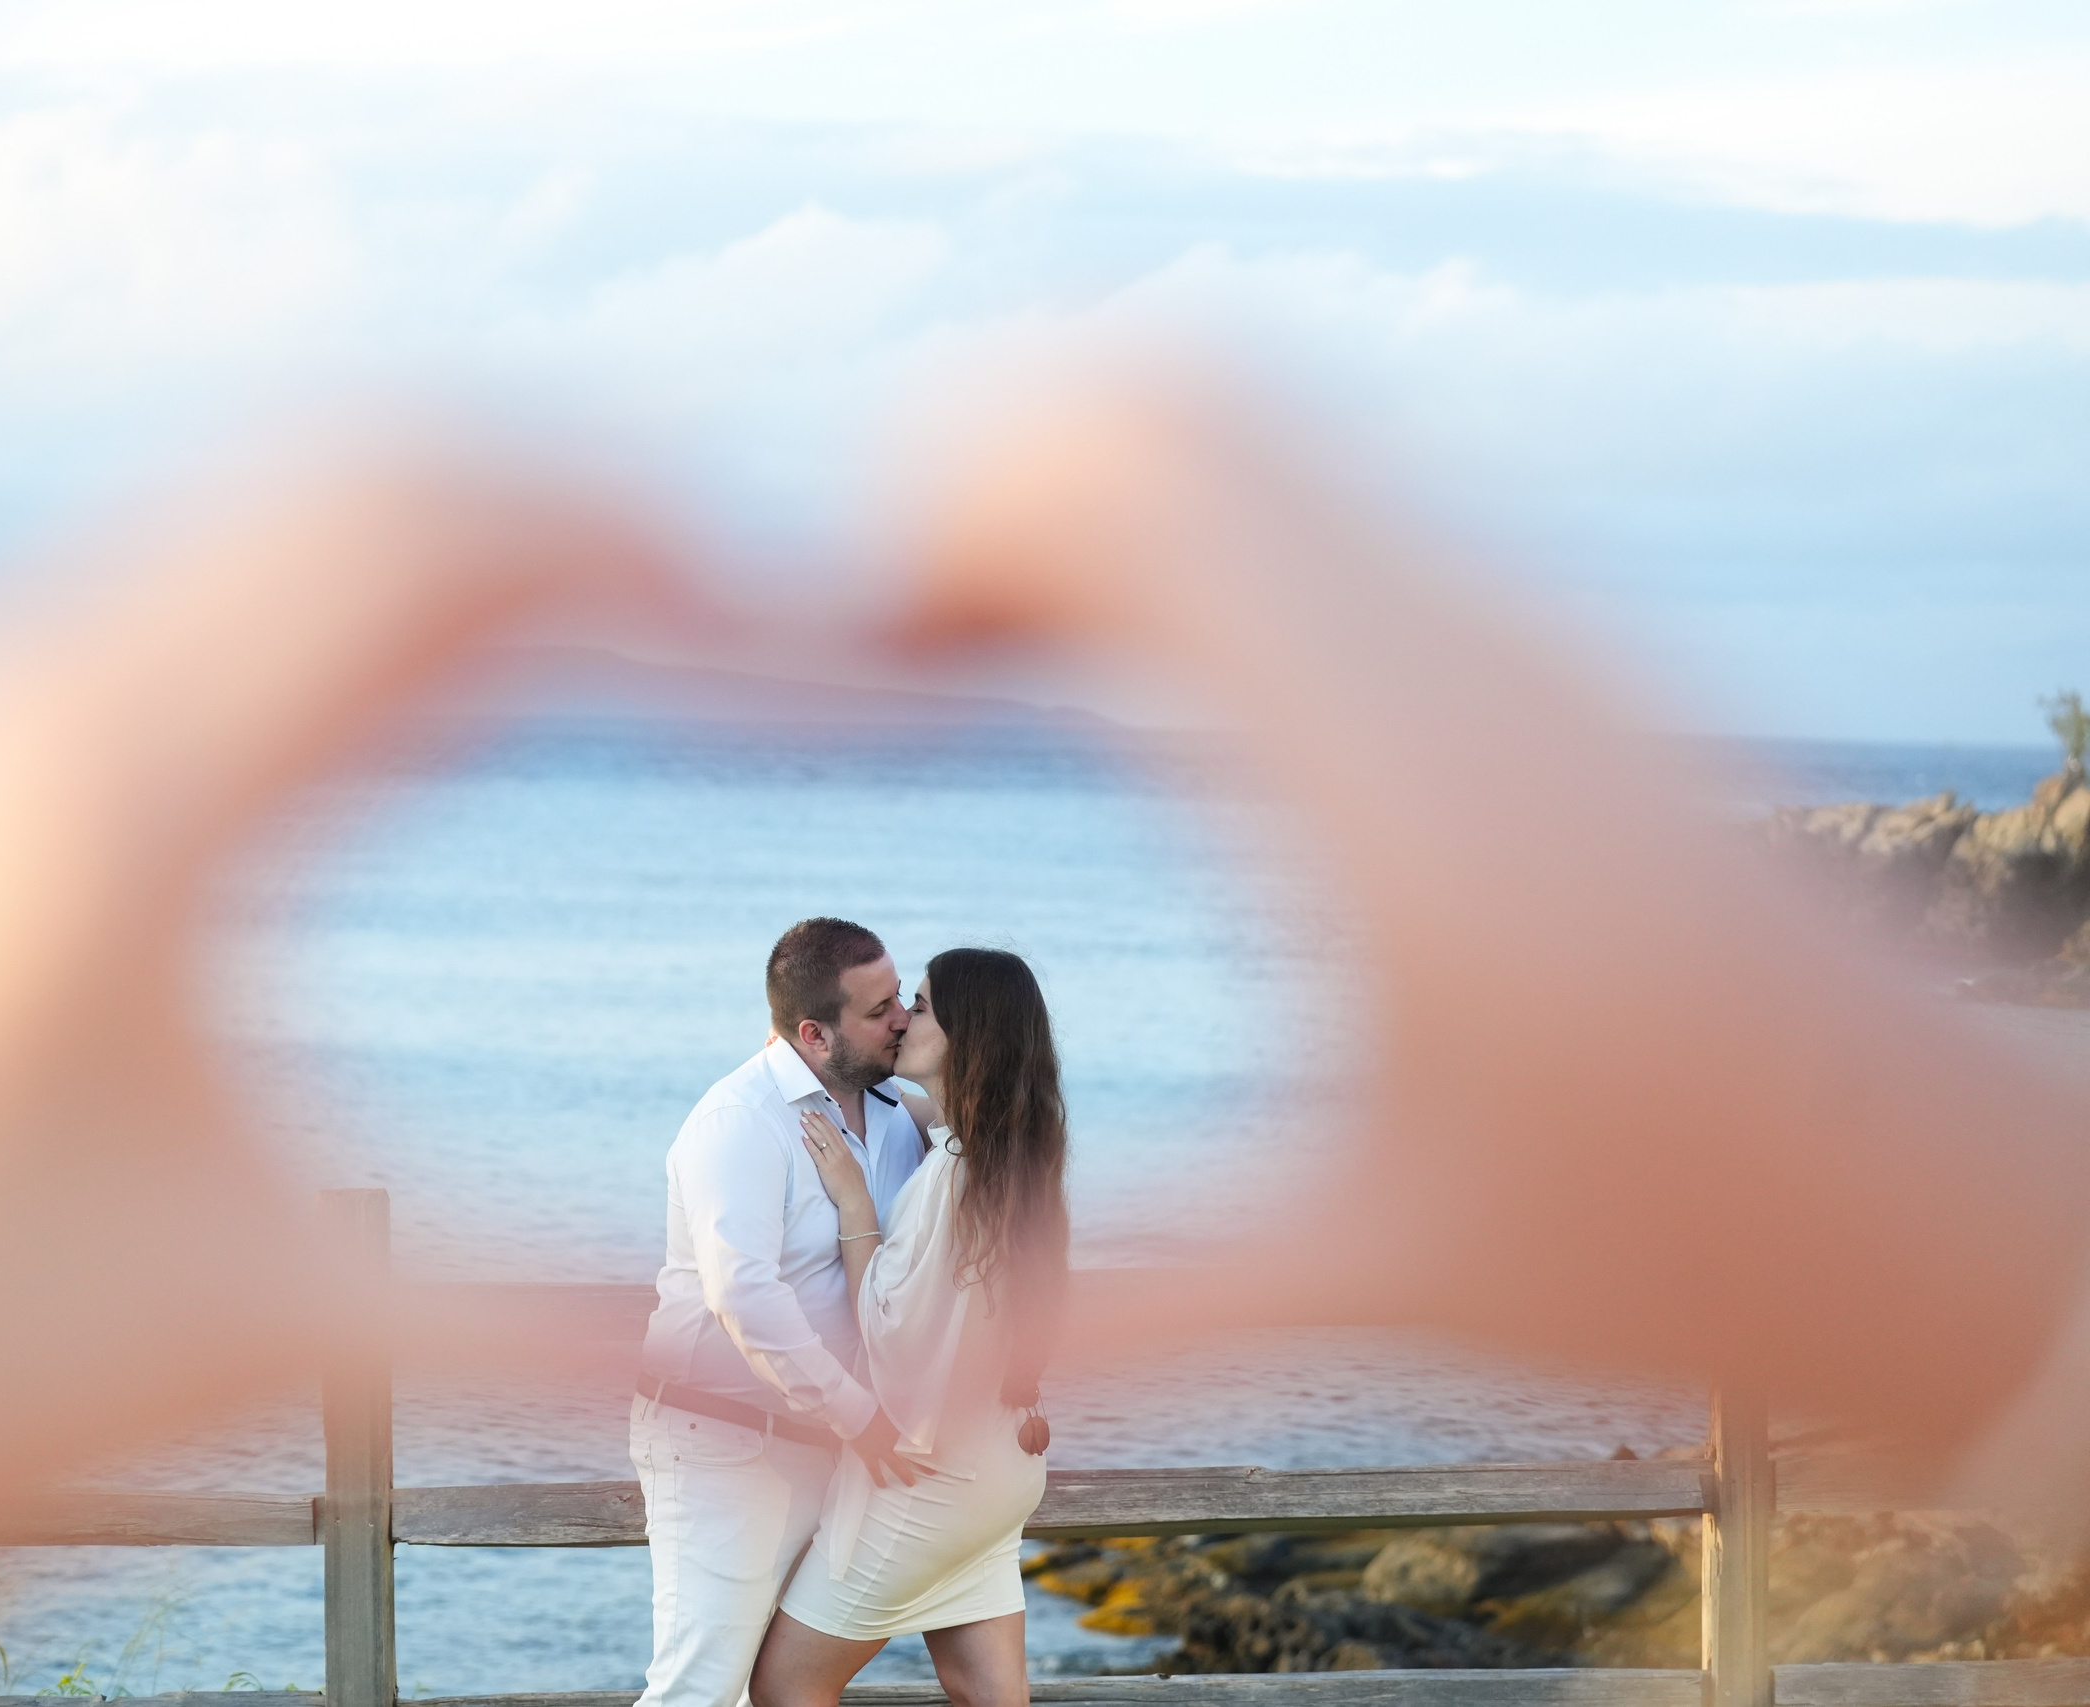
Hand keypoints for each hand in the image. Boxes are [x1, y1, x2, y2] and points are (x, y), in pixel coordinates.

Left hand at [0, 427, 702, 1698]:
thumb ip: (586, 1329)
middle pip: (383, 472)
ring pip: (301, 486)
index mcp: (131, 812)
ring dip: (495, 526)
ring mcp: (3, 681)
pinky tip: (493, 667)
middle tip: (765, 618)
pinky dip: (387, 566)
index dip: (656, 565)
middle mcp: (45, 692)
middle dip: (599, 514)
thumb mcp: (308, 1335)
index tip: (805, 632)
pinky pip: (228, 550)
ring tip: (665, 629)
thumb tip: (839, 1387)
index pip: (442, 559)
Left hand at [799, 1111, 876, 1226]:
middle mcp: (840, 1153)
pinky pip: (816, 1154)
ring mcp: (833, 1160)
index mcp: (846, 1152)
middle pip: (826, 1132)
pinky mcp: (826, 1168)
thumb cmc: (854, 1186)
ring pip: (821, 1140)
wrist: (855, 1198)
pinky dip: (810, 1144)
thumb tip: (841, 1152)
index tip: (817, 1113)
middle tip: (806, 1111)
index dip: (825, 1121)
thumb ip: (846, 1157)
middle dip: (816, 1120)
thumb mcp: (853, 1167)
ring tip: (803, 1119)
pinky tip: (803, 1137)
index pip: (834, 1132)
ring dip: (811, 1128)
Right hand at [848, 1408, 932, 1487]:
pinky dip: (878, 1477)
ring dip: (904, 1474)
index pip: (918, 1439)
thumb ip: (903, 1402)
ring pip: (895, 1465)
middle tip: (933, 1473)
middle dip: (922, 1464)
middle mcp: (893, 1442)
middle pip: (911, 1455)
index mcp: (900, 1428)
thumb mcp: (890, 1403)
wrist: (852, 1412)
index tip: (938, 1453)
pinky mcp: (867, 1456)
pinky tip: (881, 1486)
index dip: (928, 1446)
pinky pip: (874, 1469)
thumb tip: (916, 1397)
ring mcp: (881, 1451)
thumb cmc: (870, 1405)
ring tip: (911, 1484)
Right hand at [895, 355, 2089, 1490]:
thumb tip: (882, 1374)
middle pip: (1159, 385)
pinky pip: (1319, 485)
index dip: (929, 522)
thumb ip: (1105, 1308)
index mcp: (1390, 780)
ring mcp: (1512, 621)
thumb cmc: (1701, 1252)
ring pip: (1245, 406)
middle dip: (973, 474)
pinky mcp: (1538, 641)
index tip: (843, 667)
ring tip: (979, 653)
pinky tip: (1125, 679)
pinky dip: (1177, 517)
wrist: (1971, 1202)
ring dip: (1076, 483)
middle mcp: (1457, 647)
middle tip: (888, 649)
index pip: (1122, 475)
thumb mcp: (1366, 1286)